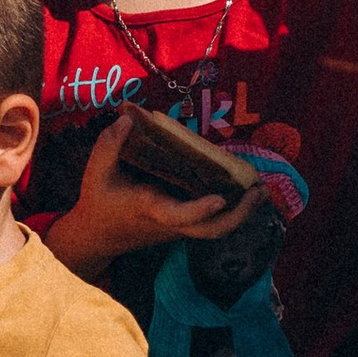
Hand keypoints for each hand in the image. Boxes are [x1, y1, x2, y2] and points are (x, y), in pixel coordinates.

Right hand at [42, 113, 258, 270]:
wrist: (98, 237)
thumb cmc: (99, 202)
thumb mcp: (95, 172)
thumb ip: (109, 144)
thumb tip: (128, 118)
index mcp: (151, 208)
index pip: (180, 215)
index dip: (201, 210)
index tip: (220, 198)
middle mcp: (170, 222)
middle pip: (212, 230)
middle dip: (240, 214)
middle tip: (261, 191)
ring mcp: (178, 228)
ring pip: (216, 229)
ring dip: (242, 212)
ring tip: (261, 189)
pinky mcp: (182, 226)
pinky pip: (211, 222)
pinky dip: (231, 210)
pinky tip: (244, 190)